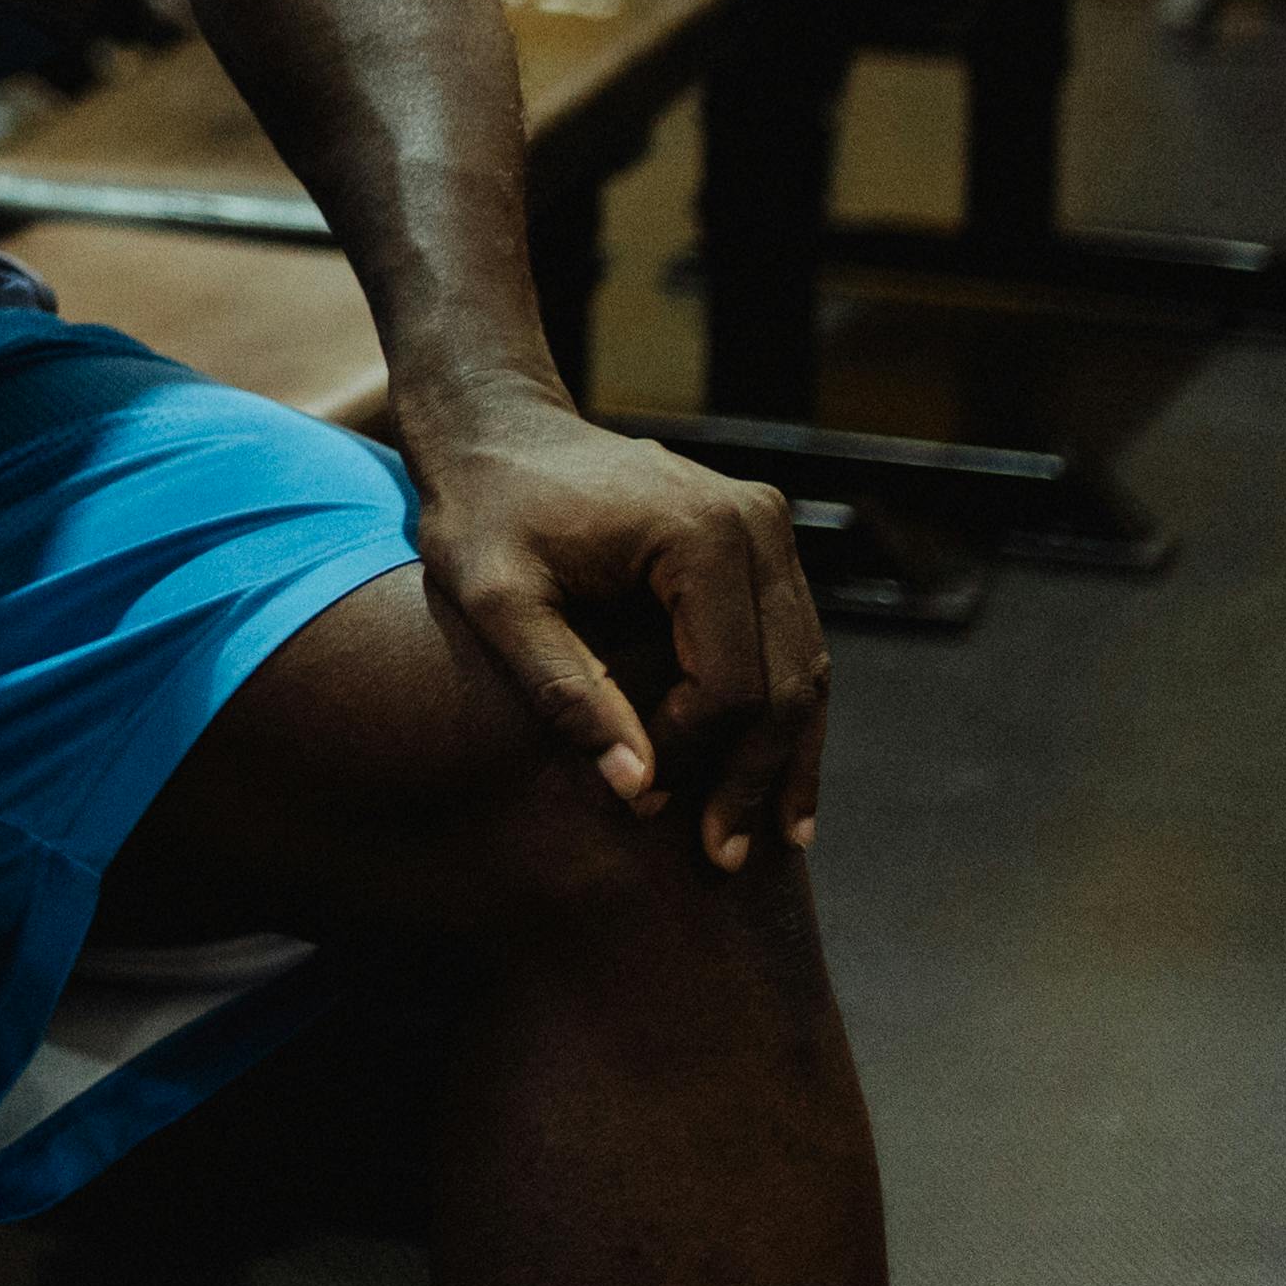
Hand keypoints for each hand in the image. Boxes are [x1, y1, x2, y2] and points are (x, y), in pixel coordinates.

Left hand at [407, 387, 829, 871]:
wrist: (493, 427)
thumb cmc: (480, 510)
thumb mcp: (493, 599)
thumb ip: (561, 687)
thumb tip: (637, 788)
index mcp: (702, 534)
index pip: (729, 681)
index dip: (694, 756)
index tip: (647, 806)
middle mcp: (757, 524)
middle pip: (786, 681)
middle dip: (757, 777)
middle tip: (725, 858)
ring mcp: (769, 528)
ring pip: (805, 668)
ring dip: (785, 756)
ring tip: (766, 839)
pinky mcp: (761, 541)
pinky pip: (790, 643)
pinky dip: (780, 711)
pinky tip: (768, 776)